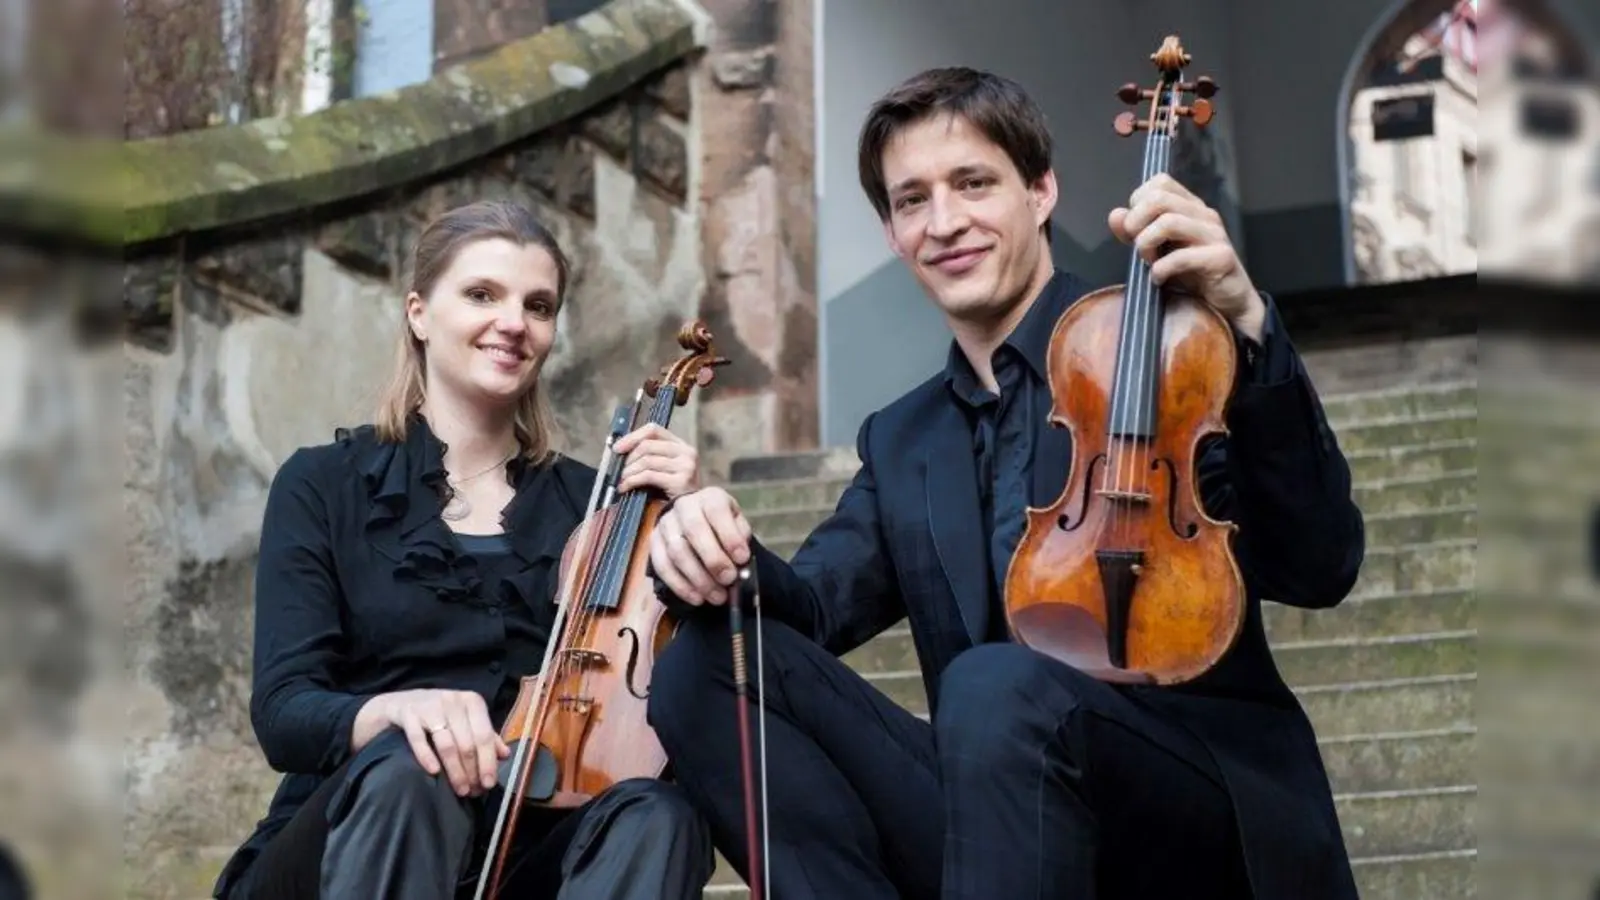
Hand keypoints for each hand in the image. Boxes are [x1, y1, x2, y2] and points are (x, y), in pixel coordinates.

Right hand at [364, 689, 508, 796]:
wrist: (401, 702)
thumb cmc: (441, 714)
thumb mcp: (466, 719)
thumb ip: (486, 735)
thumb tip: (505, 755)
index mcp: (472, 702)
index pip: (484, 736)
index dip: (488, 762)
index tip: (489, 784)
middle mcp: (453, 701)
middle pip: (467, 743)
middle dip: (472, 771)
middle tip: (473, 792)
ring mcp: (430, 707)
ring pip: (447, 744)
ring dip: (455, 771)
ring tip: (460, 790)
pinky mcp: (409, 714)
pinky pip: (419, 739)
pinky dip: (427, 757)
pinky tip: (434, 773)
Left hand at [613, 423, 700, 498]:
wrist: (690, 514)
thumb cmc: (672, 494)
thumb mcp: (664, 470)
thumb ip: (650, 456)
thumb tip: (619, 449)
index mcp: (682, 445)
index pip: (654, 430)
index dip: (632, 436)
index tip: (617, 448)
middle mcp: (687, 452)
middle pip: (647, 445)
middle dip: (628, 458)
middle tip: (618, 471)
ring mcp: (686, 466)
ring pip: (646, 460)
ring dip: (628, 471)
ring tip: (621, 481)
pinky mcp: (680, 481)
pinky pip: (648, 475)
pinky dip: (631, 481)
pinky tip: (624, 488)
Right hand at [649, 487, 752, 605]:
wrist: (697, 520)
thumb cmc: (722, 526)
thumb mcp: (737, 525)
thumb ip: (740, 539)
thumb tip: (740, 562)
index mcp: (710, 498)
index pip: (717, 511)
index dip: (730, 536)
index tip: (742, 559)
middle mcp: (684, 506)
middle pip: (694, 531)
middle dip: (713, 560)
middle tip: (729, 580)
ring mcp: (665, 524)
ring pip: (677, 552)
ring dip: (698, 578)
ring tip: (717, 596)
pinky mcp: (653, 542)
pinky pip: (662, 566)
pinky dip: (680, 586)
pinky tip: (697, 598)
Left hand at [1109, 173, 1264, 341]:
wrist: (1227, 304)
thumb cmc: (1192, 274)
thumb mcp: (1157, 250)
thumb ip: (1135, 232)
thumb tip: (1115, 215)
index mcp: (1190, 207)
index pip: (1161, 183)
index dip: (1138, 202)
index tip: (1135, 228)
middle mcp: (1204, 215)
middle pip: (1159, 198)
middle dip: (1136, 222)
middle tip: (1136, 247)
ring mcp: (1214, 234)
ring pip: (1168, 222)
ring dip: (1147, 244)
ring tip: (1147, 263)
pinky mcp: (1221, 258)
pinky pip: (1182, 257)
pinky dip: (1161, 269)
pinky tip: (1158, 279)